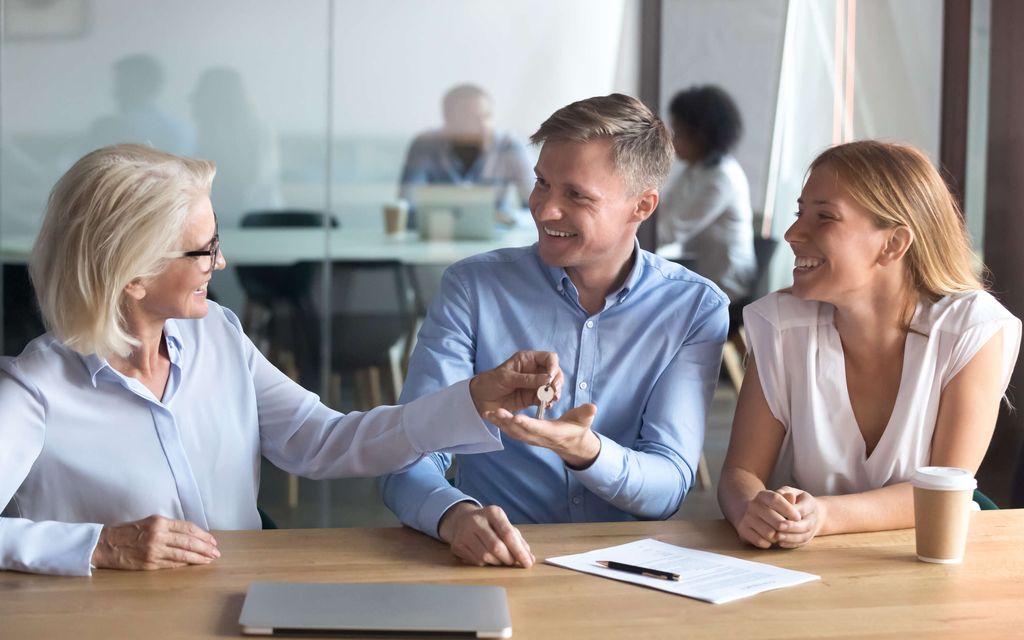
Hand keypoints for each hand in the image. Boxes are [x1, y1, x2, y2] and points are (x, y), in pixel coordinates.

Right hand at [91, 515, 219, 569]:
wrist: (106, 544)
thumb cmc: (128, 532)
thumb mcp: (149, 522)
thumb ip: (169, 528)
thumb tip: (190, 536)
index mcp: (159, 522)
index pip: (188, 528)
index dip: (202, 535)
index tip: (212, 540)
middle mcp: (158, 535)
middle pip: (188, 542)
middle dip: (205, 548)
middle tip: (215, 553)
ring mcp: (154, 551)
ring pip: (182, 555)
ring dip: (198, 558)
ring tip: (209, 560)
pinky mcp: (149, 564)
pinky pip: (171, 564)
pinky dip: (184, 564)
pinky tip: (193, 565)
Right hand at [437, 502, 533, 567]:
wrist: (461, 520)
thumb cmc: (489, 524)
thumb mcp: (504, 525)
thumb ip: (518, 540)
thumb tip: (529, 558)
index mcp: (492, 512)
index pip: (508, 533)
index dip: (519, 551)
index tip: (528, 562)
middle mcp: (477, 520)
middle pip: (496, 547)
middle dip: (509, 559)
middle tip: (513, 562)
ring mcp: (464, 533)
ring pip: (486, 556)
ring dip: (498, 562)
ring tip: (500, 558)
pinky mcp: (457, 545)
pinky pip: (477, 561)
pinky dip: (486, 563)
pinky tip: (487, 556)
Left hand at [469, 351, 562, 414]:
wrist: (479, 399)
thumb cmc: (490, 382)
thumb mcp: (507, 378)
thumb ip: (528, 379)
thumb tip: (548, 378)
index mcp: (528, 360)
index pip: (549, 358)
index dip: (553, 366)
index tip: (551, 378)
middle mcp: (534, 371)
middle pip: (554, 372)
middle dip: (557, 381)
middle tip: (554, 392)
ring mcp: (534, 384)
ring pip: (552, 386)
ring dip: (555, 393)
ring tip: (552, 400)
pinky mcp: (532, 397)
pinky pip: (545, 398)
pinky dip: (549, 402)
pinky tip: (547, 405)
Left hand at [483, 404, 598, 468]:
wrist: (572, 443)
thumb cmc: (578, 428)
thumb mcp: (584, 419)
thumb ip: (586, 413)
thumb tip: (592, 407)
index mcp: (552, 432)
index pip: (538, 428)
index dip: (527, 424)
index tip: (516, 418)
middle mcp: (539, 437)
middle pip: (520, 431)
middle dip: (507, 422)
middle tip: (495, 412)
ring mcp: (531, 438)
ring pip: (513, 432)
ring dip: (499, 423)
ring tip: (487, 413)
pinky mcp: (526, 436)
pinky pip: (511, 431)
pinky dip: (500, 424)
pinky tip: (490, 415)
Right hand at [736, 489, 802, 548]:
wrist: (752, 515)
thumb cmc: (773, 509)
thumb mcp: (781, 501)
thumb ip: (789, 500)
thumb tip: (792, 497)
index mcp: (762, 495)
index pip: (776, 499)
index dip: (789, 509)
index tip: (798, 518)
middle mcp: (752, 505)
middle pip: (776, 521)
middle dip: (786, 528)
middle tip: (789, 529)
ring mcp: (747, 517)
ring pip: (770, 534)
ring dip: (777, 537)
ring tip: (779, 534)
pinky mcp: (743, 529)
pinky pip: (760, 541)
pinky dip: (768, 543)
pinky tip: (769, 539)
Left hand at [773, 486, 825, 547]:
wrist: (814, 512)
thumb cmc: (798, 499)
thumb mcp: (794, 492)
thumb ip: (786, 492)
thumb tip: (778, 494)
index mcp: (810, 504)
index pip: (801, 509)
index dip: (791, 512)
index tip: (779, 513)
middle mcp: (813, 518)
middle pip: (805, 525)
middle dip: (792, 527)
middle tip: (779, 527)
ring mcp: (812, 530)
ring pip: (803, 536)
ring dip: (790, 538)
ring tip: (777, 536)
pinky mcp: (808, 538)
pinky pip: (800, 543)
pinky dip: (791, 544)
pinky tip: (780, 543)